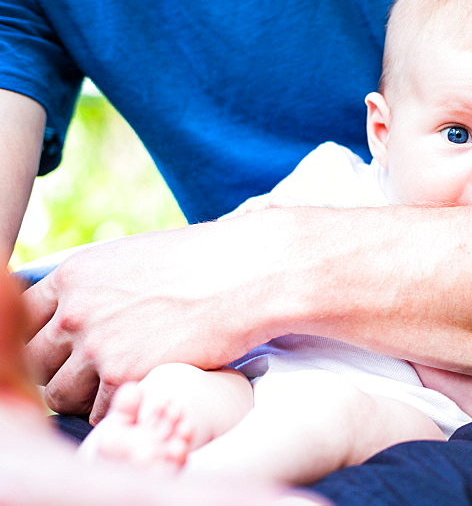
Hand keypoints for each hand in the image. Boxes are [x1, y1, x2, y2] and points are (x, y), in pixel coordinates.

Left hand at [21, 216, 288, 423]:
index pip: (26, 320)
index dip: (49, 338)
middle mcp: (74, 310)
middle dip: (63, 368)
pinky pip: (100, 411)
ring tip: (125, 382)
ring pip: (60, 393)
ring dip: (87, 394)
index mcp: (73, 275)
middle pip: (36, 361)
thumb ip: (96, 285)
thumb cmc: (203, 263)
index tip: (70, 347)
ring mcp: (95, 345)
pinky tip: (147, 388)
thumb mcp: (134, 258)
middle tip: (100, 368)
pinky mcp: (124, 375)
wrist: (248, 274)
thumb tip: (81, 311)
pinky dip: (121, 407)